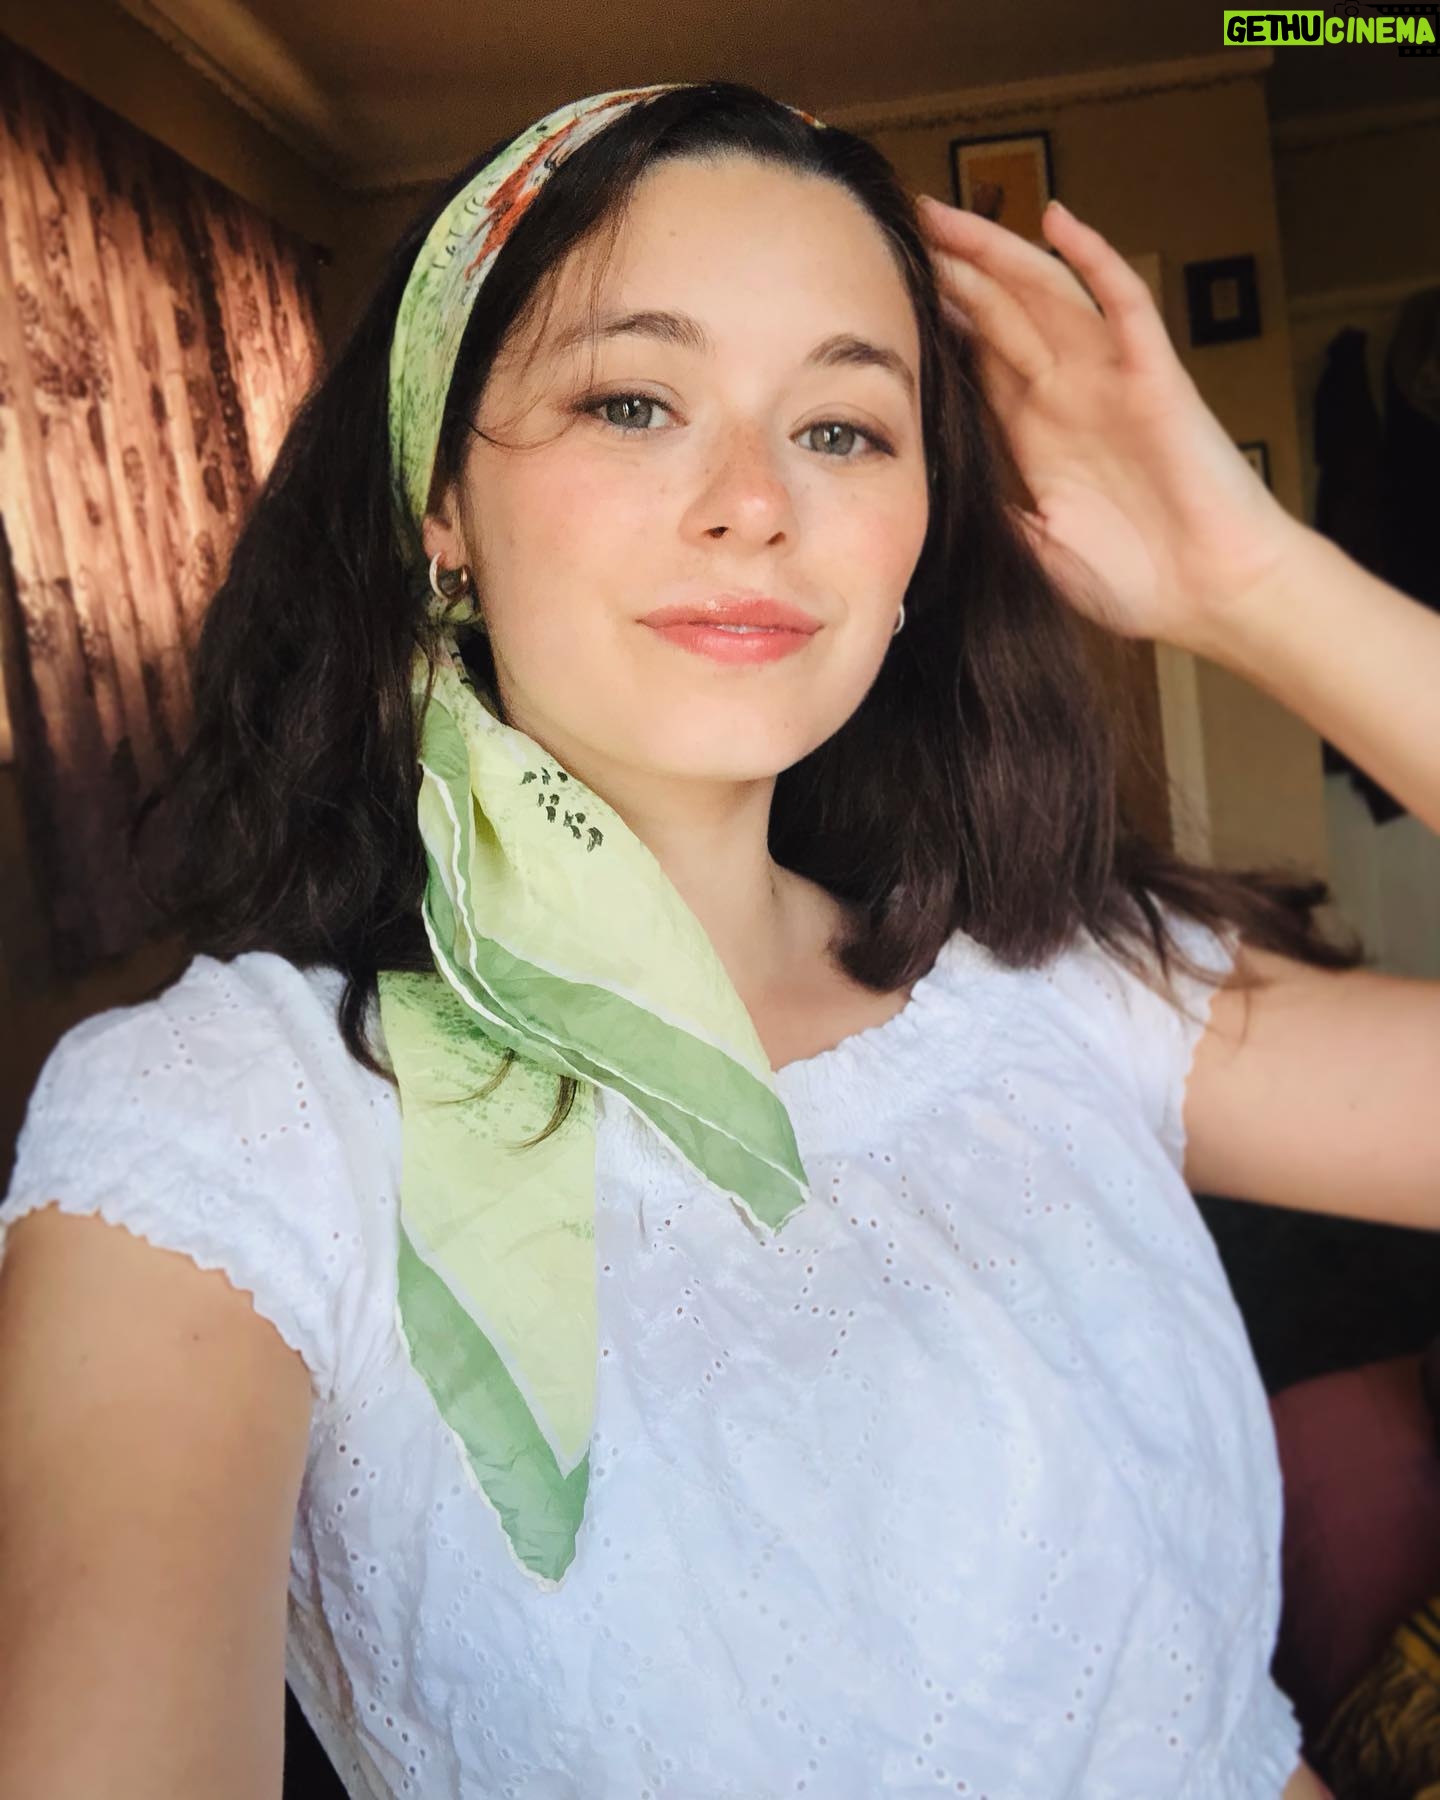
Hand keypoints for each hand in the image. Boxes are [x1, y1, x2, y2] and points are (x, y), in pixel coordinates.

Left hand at [916, 193, 1308, 654]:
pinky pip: (1122, 301)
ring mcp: (1109, 378)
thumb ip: (993, 510)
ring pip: (1044, 293)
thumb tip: (932, 487)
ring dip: (996, 252)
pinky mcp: (1153, 374)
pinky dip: (1093, 257)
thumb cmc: (1137, 581)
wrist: (1212, 596)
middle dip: (950, 271)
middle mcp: (1068, 393)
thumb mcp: (1036, 549)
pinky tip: (1057, 219)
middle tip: (899, 229)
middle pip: (998, 313)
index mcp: (1035, 434)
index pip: (975, 358)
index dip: (934, 322)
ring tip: (945, 214)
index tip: (882, 292)